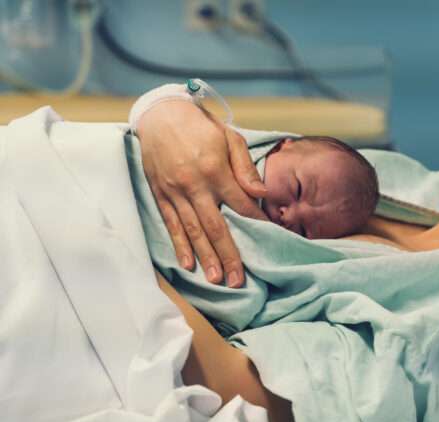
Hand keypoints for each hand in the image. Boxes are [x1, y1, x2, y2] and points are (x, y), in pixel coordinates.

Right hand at [137, 100, 267, 286]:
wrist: (160, 115)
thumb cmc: (201, 126)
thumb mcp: (229, 138)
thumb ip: (245, 168)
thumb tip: (261, 195)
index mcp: (215, 170)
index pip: (240, 205)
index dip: (256, 223)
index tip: (269, 240)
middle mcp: (194, 184)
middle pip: (215, 227)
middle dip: (228, 255)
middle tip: (239, 280)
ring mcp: (174, 192)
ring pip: (193, 231)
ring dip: (205, 257)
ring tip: (217, 279)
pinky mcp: (160, 194)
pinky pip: (171, 224)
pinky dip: (180, 245)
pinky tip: (188, 264)